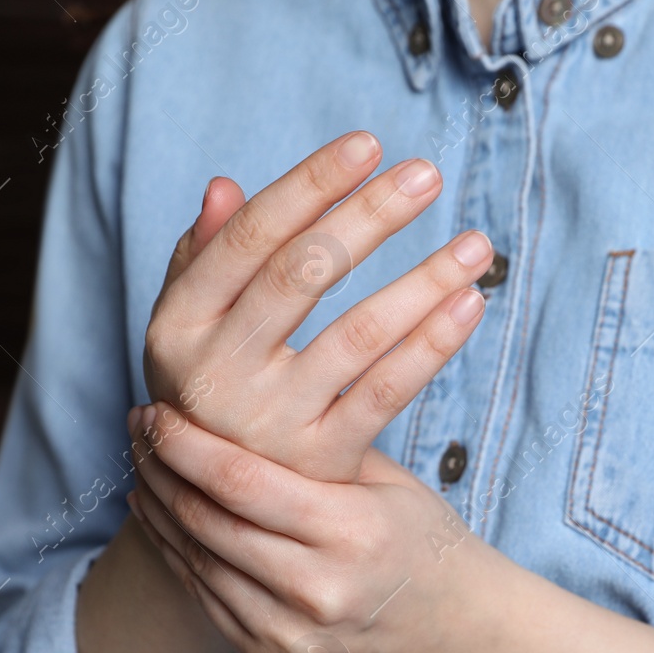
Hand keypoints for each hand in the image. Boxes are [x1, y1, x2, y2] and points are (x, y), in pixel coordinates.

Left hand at [123, 404, 501, 652]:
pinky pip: (206, 600)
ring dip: (159, 511)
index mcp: (350, 533)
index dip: (186, 445)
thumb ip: (318, 451)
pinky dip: (178, 555)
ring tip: (142, 467)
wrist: (459, 637)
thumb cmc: (425, 543)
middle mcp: (315, 590)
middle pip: (207, 521)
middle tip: (138, 428)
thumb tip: (238, 396)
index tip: (157, 412)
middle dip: (162, 468)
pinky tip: (163, 519)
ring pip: (197, 562)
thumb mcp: (387, 483)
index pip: (241, 482)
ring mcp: (290, 633)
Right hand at [143, 131, 493, 481]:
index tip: (368, 143)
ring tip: (476, 244)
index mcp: (177, 325)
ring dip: (423, 280)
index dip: (309, 185)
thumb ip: (203, 259)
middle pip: (302, 274)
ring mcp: (269, 424)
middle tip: (428, 174)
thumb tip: (222, 186)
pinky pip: (386, 393)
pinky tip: (471, 303)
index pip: (248, 238)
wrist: (232, 509)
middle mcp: (216, 373)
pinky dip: (433, 346)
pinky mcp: (320, 463)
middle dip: (369, 216)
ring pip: (357, 334)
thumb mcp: (193, 329)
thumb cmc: (220, 388)